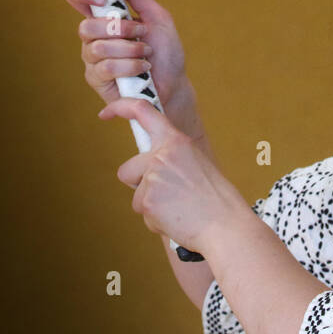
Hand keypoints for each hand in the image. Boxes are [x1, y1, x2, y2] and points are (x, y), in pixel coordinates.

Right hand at [62, 0, 188, 111]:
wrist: (174, 84)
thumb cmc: (165, 52)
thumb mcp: (157, 17)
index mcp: (106, 17)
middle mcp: (94, 36)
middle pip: (85, 26)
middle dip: (118, 29)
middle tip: (140, 32)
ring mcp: (93, 59)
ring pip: (97, 48)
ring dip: (128, 49)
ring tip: (145, 52)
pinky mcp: (97, 79)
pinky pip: (104, 68)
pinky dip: (129, 66)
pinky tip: (142, 68)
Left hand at [98, 97, 249, 255]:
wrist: (226, 225)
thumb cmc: (216, 200)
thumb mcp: (196, 164)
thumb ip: (171, 159)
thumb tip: (150, 166)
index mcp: (176, 141)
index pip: (143, 111)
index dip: (120, 107)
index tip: (106, 112)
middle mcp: (161, 156)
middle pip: (127, 170)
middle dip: (138, 185)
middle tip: (167, 196)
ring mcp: (152, 178)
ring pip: (135, 195)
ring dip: (150, 205)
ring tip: (178, 209)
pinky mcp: (147, 202)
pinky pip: (142, 212)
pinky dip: (156, 220)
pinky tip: (176, 219)